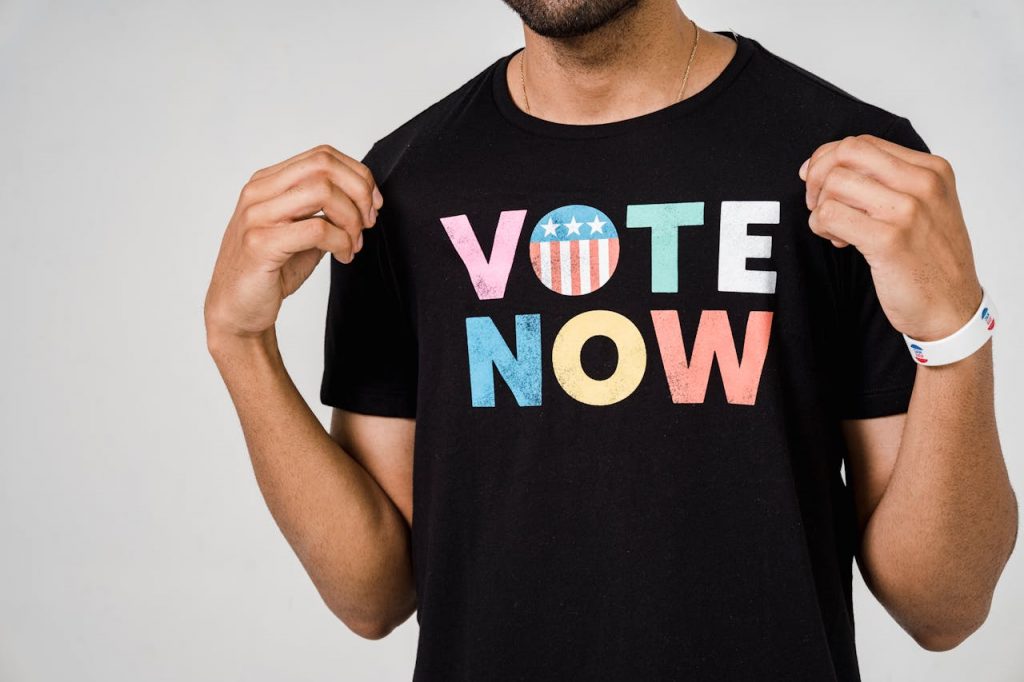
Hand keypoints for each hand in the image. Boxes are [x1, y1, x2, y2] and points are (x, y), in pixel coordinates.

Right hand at [204, 144, 383, 345]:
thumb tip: (364, 199)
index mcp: (267, 182)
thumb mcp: (302, 231)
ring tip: (354, 244)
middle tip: (368, 222)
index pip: (321, 156)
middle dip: (359, 192)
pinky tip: (343, 256)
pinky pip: (316, 229)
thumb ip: (324, 211)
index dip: (357, 176)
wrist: (237, 309)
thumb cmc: (270, 271)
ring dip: (351, 219)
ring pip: (322, 192)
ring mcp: (256, 216)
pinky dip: (341, 242)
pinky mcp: (260, 244)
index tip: (373, 204)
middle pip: (323, 166)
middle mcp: (258, 192)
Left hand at [799, 134, 982, 341]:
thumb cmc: (930, 260)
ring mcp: (907, 210)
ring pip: (833, 185)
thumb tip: (826, 164)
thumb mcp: (924, 208)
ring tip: (837, 230)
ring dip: (820, 209)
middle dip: (818, 177)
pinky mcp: (888, 239)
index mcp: (932, 170)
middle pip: (845, 154)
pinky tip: (840, 242)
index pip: (862, 142)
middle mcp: (923, 184)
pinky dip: (822, 227)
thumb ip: (886, 182)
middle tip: (818, 204)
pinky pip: (829, 215)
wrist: (951, 309)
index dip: (828, 158)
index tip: (816, 180)